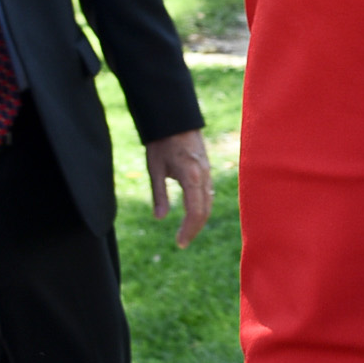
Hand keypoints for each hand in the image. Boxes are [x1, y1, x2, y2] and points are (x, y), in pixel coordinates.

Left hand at [144, 130, 212, 249]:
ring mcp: (207, 172)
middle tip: (181, 242)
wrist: (174, 118)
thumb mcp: (155, 168)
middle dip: (194, 229)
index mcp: (191, 176)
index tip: (180, 243)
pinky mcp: (206, 169)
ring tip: (186, 232)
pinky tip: (193, 214)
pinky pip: (208, 193)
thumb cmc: (161, 142)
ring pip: (208, 202)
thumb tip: (160, 218)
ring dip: (199, 220)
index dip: (189, 230)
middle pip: (205, 210)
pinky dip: (202, 207)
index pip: (195, 211)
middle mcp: (203, 175)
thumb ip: (159, 194)